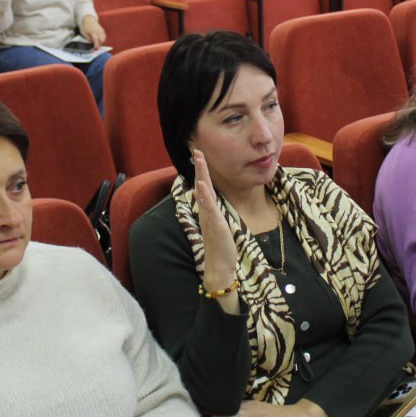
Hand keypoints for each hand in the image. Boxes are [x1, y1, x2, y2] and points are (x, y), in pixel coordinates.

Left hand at [80, 15, 105, 48]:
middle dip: (99, 44)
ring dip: (101, 42)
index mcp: (93, 32)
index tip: (96, 49)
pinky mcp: (103, 30)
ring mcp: (101, 30)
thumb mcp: (84, 34)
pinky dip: (102, 39)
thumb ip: (88, 39)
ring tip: (96, 43)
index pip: (96, 39)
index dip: (96, 45)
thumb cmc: (85, 27)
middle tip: (95, 47)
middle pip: (101, 40)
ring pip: (104, 39)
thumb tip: (92, 43)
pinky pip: (104, 37)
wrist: (89, 19)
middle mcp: (98, 31)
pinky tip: (98, 40)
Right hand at [193, 150, 239, 294]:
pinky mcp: (215, 225)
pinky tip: (203, 185)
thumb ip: (209, 209)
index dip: (201, 171)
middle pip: (200, 185)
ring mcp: (209, 218)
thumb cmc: (219, 246)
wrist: (218, 266)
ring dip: (201, 176)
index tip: (200, 155)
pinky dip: (205, 195)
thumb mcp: (215, 224)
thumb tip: (202, 194)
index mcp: (207, 211)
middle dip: (199, 167)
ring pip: (203, 193)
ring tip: (199, 160)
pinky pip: (209, 208)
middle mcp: (206, 212)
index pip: (203, 187)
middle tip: (196, 150)